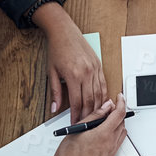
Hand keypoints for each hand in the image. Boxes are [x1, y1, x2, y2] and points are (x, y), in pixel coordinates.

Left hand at [38, 4, 106, 120]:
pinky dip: (104, 94)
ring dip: (98, 107)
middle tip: (85, 123)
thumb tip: (54, 107)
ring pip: (100, 93)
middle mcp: (86, 72)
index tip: (75, 122)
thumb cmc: (57, 49)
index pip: (77, 102)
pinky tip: (102, 102)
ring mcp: (94, 68)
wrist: (64, 31)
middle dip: (88, 114)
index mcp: (74, 75)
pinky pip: (104, 83)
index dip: (76, 115)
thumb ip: (55, 92)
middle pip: (91, 100)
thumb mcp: (52, 72)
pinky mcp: (98, 64)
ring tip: (95, 116)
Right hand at [48, 96, 128, 155]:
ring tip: (106, 119)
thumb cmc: (68, 152)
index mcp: (103, 134)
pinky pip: (118, 143)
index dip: (121, 103)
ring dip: (118, 123)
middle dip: (118, 112)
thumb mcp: (80, 127)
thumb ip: (95, 115)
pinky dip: (116, 134)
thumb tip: (106, 106)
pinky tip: (106, 131)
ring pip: (122, 133)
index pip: (119, 114)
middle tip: (109, 107)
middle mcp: (110, 144)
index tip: (119, 97)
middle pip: (122, 122)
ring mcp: (110, 152)